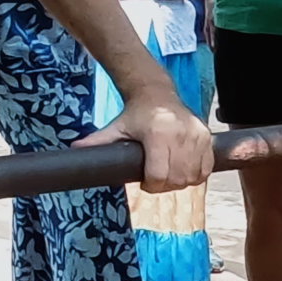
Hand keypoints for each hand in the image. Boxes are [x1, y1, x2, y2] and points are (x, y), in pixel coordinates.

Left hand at [74, 89, 213, 192]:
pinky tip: (182, 169)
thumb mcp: (115, 128)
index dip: (151, 186)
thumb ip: (96, 141)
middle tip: (155, 181)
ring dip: (181, 182)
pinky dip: (195, 175)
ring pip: (193, 176)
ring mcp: (197, 135)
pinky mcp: (207, 137)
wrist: (157, 94)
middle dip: (165, 186)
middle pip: (177, 179)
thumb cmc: (134, 115)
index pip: (159, 175)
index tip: (145, 183)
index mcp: (158, 133)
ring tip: (168, 174)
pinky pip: (206, 168)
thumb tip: (74, 151)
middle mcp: (181, 133)